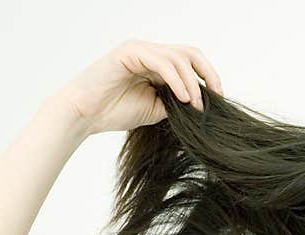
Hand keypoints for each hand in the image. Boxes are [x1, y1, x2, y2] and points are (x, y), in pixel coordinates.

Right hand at [53, 39, 223, 135]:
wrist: (86, 115)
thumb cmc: (116, 111)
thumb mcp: (158, 108)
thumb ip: (177, 101)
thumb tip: (201, 103)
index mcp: (158, 64)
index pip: (192, 62)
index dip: (209, 77)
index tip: (218, 99)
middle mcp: (151, 53)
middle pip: (190, 53)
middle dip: (208, 73)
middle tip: (215, 97)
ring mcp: (140, 50)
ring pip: (178, 58)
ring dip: (191, 83)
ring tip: (195, 105)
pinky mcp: (129, 52)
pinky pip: (161, 62)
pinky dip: (176, 80)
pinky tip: (183, 98)